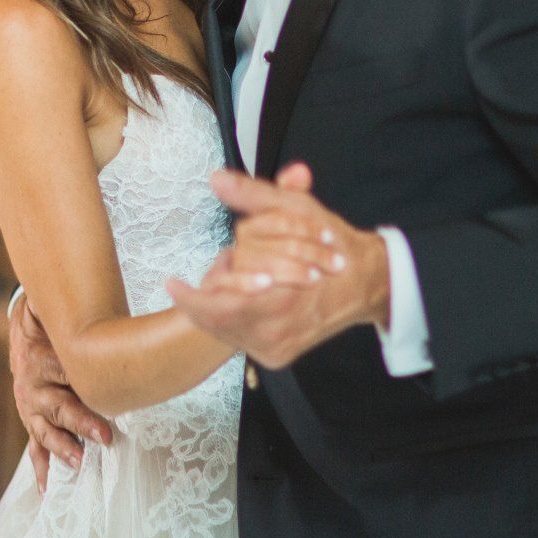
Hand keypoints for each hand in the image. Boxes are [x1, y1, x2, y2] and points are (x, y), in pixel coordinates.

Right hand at [8, 292, 112, 491]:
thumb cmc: (48, 320)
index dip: (84, 383)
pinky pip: (35, 447)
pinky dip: (41, 468)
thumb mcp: (48, 309)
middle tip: (105, 436)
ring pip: (45, 430)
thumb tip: (50, 296)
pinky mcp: (32, 420)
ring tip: (79, 461)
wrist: (25, 329)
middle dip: (81, 422)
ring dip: (63, 447)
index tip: (106, 394)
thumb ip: (56, 308)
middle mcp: (32, 386)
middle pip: (57, 406)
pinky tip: (47, 489)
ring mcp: (30, 407)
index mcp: (39, 358)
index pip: (64, 372)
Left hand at [166, 164, 389, 369]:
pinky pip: (237, 337)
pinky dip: (232, 316)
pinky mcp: (276, 356)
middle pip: (216, 318)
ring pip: (224, 329)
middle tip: (224, 262)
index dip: (190, 298)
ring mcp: (275, 348)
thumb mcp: (297, 210)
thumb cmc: (333, 246)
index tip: (171, 283)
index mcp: (281, 300)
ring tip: (237, 276)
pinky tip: (243, 295)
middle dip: (213, 288)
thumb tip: (219, 180)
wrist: (366, 283)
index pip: (219, 307)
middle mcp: (276, 332)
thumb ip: (255, 196)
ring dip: (220, 302)